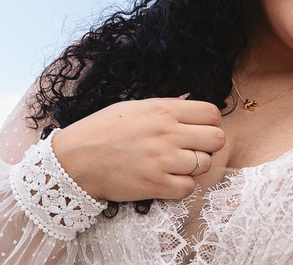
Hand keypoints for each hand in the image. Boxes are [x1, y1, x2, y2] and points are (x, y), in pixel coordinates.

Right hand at [50, 97, 225, 202]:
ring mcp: (163, 160)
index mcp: (164, 110)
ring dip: (193, 166)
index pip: (212, 114)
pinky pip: (188, 188)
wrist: (75, 159)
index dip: (209, 123)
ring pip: (205, 164)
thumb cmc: (102, 129)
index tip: (198, 129)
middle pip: (217, 140)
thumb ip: (166, 107)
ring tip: (175, 165)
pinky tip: (166, 179)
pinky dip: (181, 186)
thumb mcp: (135, 106)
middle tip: (192, 148)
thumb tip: (190, 103)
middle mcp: (168, 133)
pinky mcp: (155, 184)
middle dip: (208, 145)